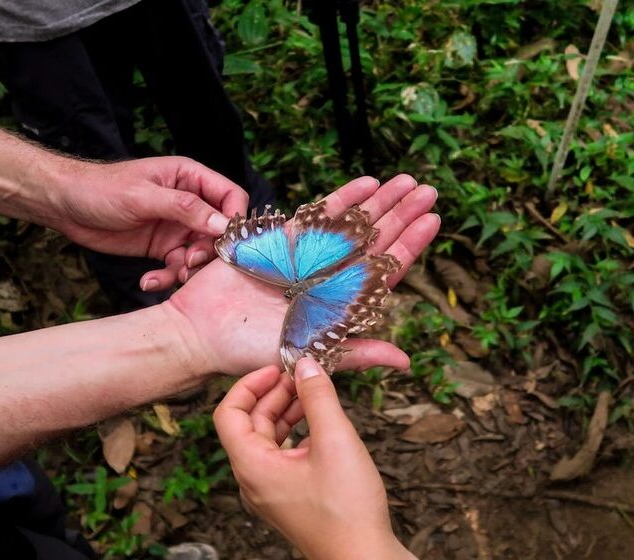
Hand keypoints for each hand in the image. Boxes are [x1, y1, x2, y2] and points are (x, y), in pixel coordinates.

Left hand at [52, 156, 248, 290]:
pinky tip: (148, 282)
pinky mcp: (162, 248)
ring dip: (188, 269)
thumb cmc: (101, 188)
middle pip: (219, 231)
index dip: (234, 219)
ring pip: (200, 253)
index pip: (230, 197)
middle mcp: (189, 203)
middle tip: (190, 263)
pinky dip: (167, 277)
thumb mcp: (144, 196)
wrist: (65, 205)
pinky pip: (176, 266)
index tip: (226, 242)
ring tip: (171, 276)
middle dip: (210, 251)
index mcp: (190, 178)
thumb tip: (222, 224)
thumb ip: (185, 209)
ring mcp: (176, 227)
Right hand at [167, 174, 439, 374]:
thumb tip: (404, 362)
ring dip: (379, 201)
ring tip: (405, 179)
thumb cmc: (249, 352)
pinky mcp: (283, 241)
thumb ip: (355, 352)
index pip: (385, 269)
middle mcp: (329, 277)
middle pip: (375, 239)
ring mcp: (308, 256)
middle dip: (401, 213)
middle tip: (427, 189)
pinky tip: (365, 184)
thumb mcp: (307, 353)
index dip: (410, 244)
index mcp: (340, 303)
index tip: (433, 219)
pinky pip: (318, 216)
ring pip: (352, 223)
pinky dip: (341, 199)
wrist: (201, 331)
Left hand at [214, 358, 416, 559]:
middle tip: (302, 374)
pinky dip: (297, 432)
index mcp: (252, 466)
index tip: (276, 368)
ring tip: (313, 392)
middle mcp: (253, 479)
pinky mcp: (289, 497)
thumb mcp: (335, 441)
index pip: (228, 414)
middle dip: (274, 394)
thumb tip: (306, 365)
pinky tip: (321, 422)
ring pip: (268, 439)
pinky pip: (282, 455)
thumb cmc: (347, 510)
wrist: (365, 559)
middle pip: (250, 424)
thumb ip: (318, 397)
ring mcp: (270, 490)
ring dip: (287, 411)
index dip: (249, 385)